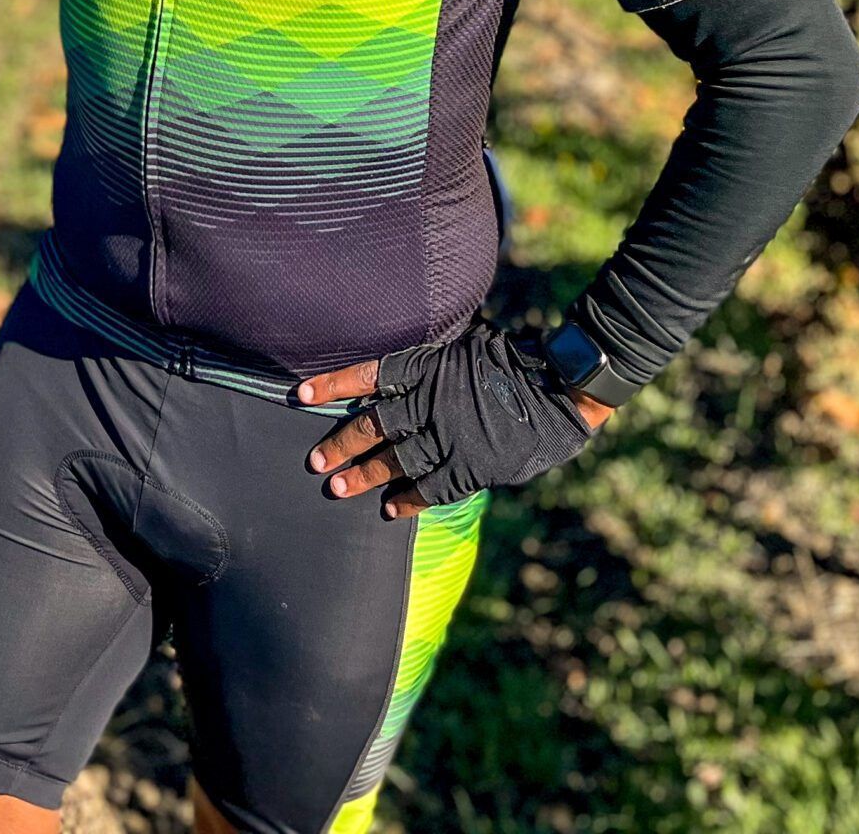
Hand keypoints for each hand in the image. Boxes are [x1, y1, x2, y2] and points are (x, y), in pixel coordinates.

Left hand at [298, 327, 614, 517]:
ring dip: (363, 476)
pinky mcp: (469, 465)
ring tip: (337, 489)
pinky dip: (408, 500)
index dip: (332, 385)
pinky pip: (430, 488)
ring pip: (394, 461)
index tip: (301, 394)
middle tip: (315, 463)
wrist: (557, 391)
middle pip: (372, 426)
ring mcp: (448, 436)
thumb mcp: (461, 349)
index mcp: (424, 368)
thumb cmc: (509, 363)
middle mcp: (428, 402)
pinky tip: (390, 510)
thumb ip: (427, 367)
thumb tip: (397, 377)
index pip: (367, 375)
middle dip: (340, 444)